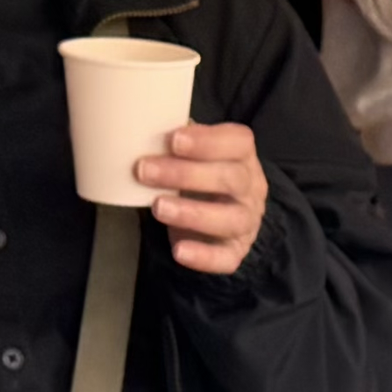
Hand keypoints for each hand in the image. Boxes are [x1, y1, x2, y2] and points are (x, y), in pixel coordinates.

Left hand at [136, 121, 268, 278]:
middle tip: (145, 171)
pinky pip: (225, 258)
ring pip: (230, 219)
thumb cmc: (202, 179)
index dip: (208, 141)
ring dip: (192, 213)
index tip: (173, 139)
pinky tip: (178, 250)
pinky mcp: (235, 252)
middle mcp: (251, 189)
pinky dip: (202, 256)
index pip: (238, 142)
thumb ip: (179, 146)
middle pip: (230, 179)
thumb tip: (140, 132)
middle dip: (185, 174)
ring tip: (158, 207)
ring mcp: (246, 222)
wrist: (224, 220)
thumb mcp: (196, 157)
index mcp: (243, 158)